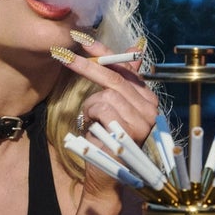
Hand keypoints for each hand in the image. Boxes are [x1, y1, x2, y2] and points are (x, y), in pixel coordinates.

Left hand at [54, 33, 157, 149]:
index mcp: (148, 99)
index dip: (105, 53)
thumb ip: (120, 82)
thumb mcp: (111, 108)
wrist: (106, 175)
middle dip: (86, 66)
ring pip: (106, 94)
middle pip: (115, 77)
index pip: (126, 68)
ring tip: (92, 120)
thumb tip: (133, 48)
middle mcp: (151, 108)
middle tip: (63, 55)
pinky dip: (91, 115)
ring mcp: (143, 119)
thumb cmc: (106, 140)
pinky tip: (94, 127)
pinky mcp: (131, 129)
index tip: (83, 39)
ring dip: (91, 106)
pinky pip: (102, 107)